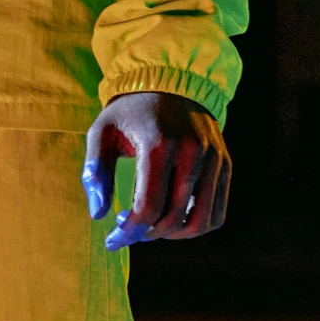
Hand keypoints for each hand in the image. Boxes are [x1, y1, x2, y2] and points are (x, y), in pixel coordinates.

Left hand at [81, 91, 230, 248]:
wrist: (170, 81)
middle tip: (128, 229)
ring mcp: (213, 159)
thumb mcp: (102, 131)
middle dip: (146, 234)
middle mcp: (191, 152)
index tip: (113, 239)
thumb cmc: (130, 111)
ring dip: (172, 235)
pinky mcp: (224, 164)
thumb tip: (98, 215)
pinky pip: (217, 213)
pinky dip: (195, 226)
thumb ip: (95, 171)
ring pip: (199, 222)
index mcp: (158, 144)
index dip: (128, 232)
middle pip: (172, 218)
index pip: (148, 207)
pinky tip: (173, 218)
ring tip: (151, 226)